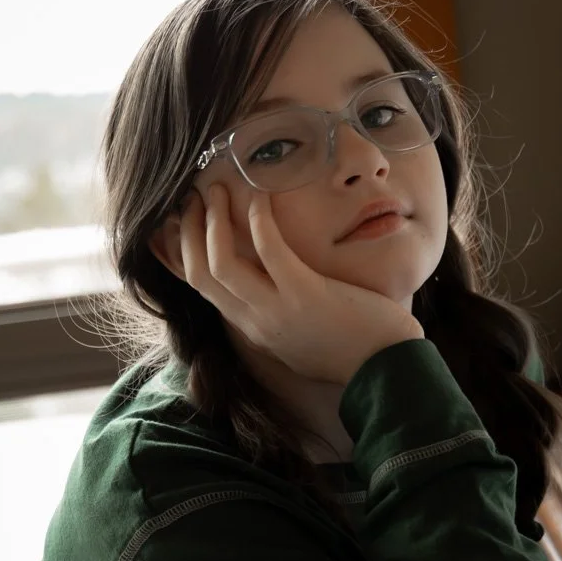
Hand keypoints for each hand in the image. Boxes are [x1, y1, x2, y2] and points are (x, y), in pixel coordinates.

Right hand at [178, 184, 423, 386]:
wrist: (388, 370)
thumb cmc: (356, 350)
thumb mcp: (303, 339)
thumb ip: (282, 318)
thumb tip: (275, 293)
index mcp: (255, 330)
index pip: (200, 291)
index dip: (178, 253)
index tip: (173, 224)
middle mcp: (256, 323)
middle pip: (199, 275)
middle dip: (188, 232)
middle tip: (192, 197)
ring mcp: (277, 311)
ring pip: (220, 264)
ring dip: (213, 222)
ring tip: (218, 190)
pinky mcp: (304, 295)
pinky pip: (269, 251)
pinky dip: (258, 221)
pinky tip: (260, 198)